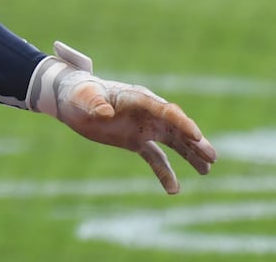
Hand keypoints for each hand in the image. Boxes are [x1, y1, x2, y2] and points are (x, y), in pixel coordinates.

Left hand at [30, 42, 217, 193]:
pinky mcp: (136, 141)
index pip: (166, 110)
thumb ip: (95, 103)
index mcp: (138, 98)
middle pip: (176, 127)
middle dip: (194, 141)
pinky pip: (156, 158)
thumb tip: (105, 113)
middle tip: (211, 156)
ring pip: (173, 142)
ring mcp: (143, 127)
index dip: (181, 123)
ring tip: (206, 170)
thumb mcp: (84, 97)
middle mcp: (147, 113)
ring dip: (190, 155)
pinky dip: (165, 173)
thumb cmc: (78, 93)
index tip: (196, 136)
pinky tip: (174, 190)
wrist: (70, 99)